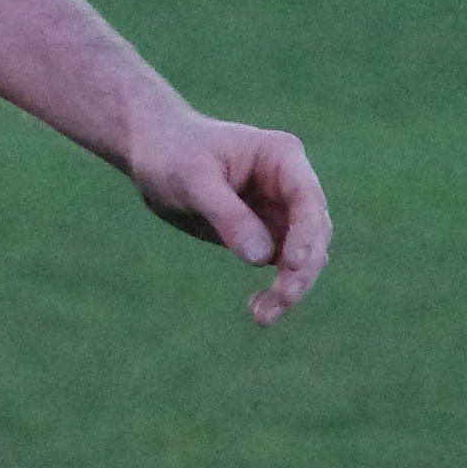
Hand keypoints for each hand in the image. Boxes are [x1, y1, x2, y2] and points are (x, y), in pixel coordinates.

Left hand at [126, 111, 333, 326]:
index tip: (291, 264)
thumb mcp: (192, 180)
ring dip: (292, 286)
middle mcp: (290, 184)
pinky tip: (258, 309)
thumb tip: (262, 258)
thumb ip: (227, 215)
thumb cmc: (171, 153)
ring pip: (305, 256)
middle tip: (278, 299)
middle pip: (314, 233)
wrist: (152, 152)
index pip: (307, 199)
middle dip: (301, 269)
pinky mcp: (267, 233)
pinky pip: (284, 266)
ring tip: (262, 315)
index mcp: (281, 156)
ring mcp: (282, 210)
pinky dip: (277, 289)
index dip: (307, 233)